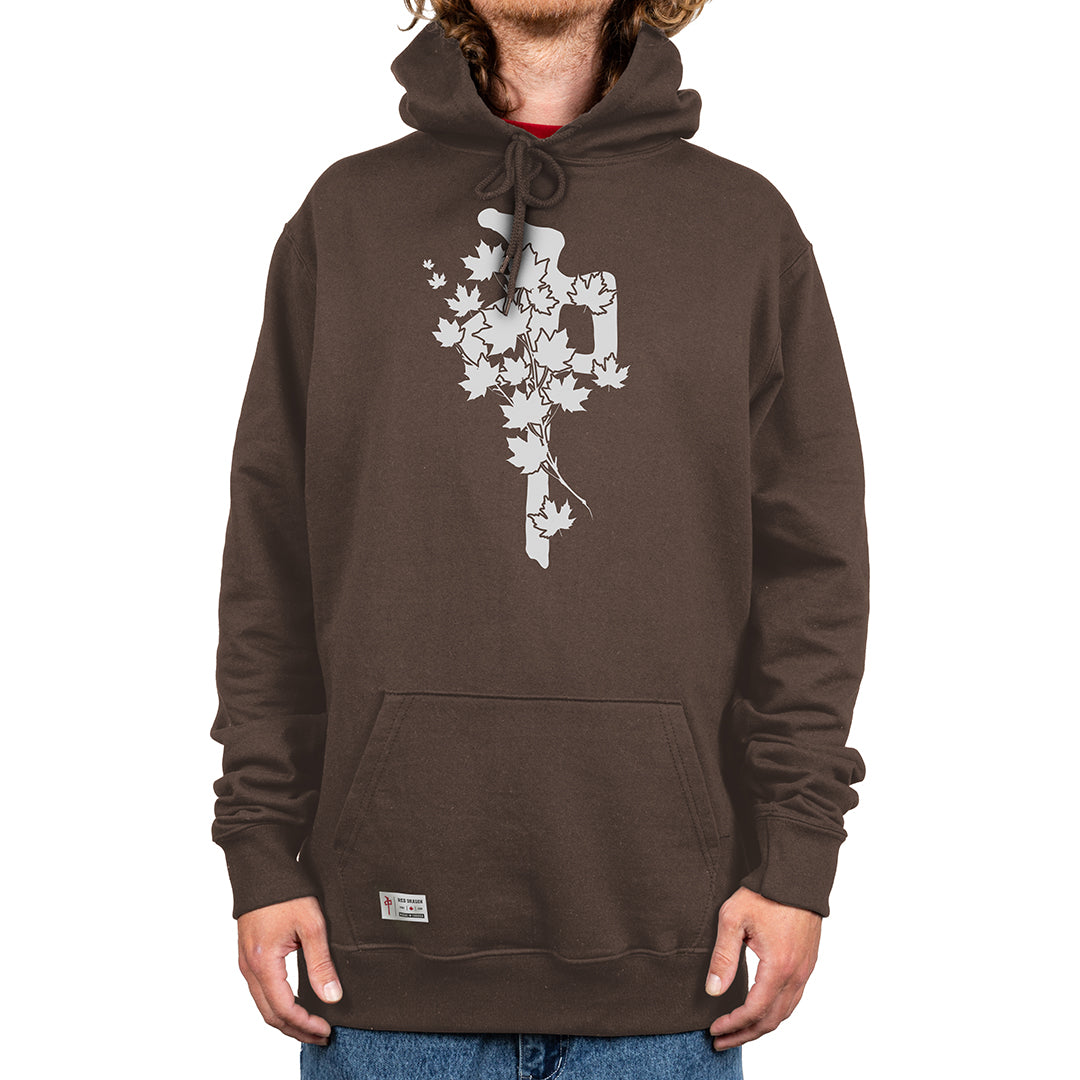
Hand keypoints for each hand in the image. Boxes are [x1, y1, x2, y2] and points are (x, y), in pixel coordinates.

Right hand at [237, 895, 341, 1044]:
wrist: (262, 867)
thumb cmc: (288, 892)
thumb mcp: (312, 925)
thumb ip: (321, 963)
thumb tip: (332, 997)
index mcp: (263, 963)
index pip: (284, 1009)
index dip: (306, 1025)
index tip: (326, 1030)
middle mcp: (249, 968)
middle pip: (270, 1015)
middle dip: (296, 1030)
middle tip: (321, 1036)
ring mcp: (246, 963)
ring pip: (263, 1005)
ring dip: (287, 1020)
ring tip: (312, 1025)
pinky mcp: (248, 956)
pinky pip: (261, 991)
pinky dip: (278, 1005)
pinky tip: (297, 1003)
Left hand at [704, 886, 820, 1049]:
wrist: (795, 876)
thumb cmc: (763, 894)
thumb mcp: (733, 919)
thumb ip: (723, 957)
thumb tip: (713, 991)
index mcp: (778, 967)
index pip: (754, 1011)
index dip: (733, 1025)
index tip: (713, 1030)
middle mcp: (796, 974)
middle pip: (771, 1020)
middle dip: (745, 1035)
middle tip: (722, 1042)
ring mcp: (805, 970)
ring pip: (785, 1012)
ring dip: (760, 1027)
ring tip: (738, 1032)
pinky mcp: (807, 964)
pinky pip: (793, 999)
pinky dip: (775, 1013)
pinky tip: (760, 1012)